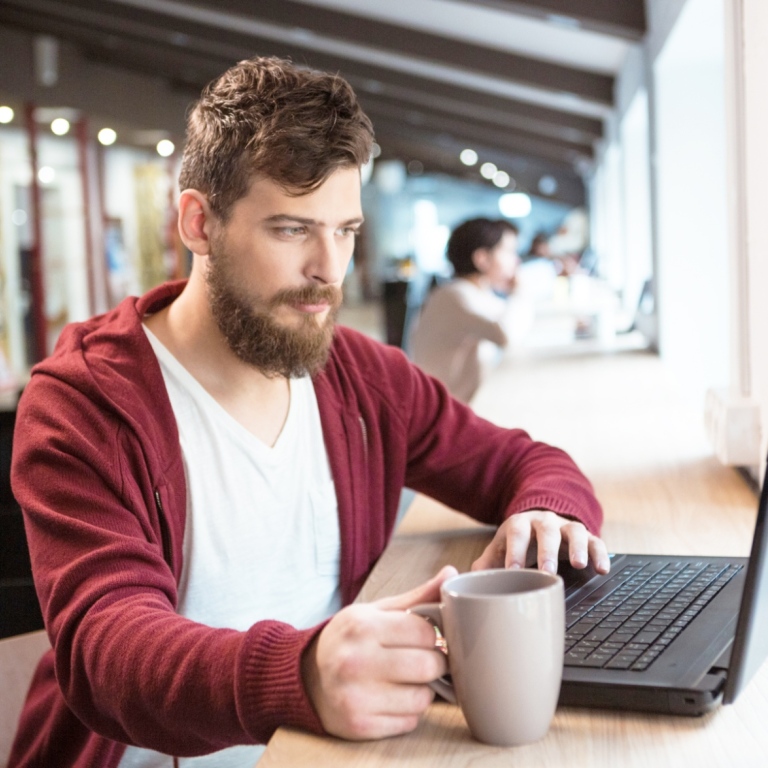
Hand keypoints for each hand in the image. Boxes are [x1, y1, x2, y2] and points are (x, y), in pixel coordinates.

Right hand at [302, 565, 457, 739]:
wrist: (307, 678)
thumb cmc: (350, 640)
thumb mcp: (376, 612)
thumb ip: (416, 596)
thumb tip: (451, 574)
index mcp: (362, 626)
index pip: (424, 631)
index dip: (433, 635)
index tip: (426, 638)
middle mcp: (356, 661)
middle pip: (428, 666)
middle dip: (434, 663)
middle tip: (424, 660)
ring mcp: (356, 697)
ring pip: (422, 698)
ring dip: (422, 690)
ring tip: (406, 680)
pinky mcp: (360, 725)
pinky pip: (409, 722)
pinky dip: (408, 712)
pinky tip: (392, 699)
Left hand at [471, 509, 609, 574]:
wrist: (541, 521)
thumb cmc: (519, 542)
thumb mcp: (501, 547)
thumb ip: (487, 563)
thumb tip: (469, 581)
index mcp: (520, 524)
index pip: (516, 533)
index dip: (515, 551)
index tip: (512, 572)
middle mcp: (544, 522)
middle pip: (546, 531)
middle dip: (547, 551)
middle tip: (548, 571)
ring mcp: (567, 527)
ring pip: (574, 532)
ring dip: (578, 547)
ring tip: (580, 565)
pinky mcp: (586, 535)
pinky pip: (596, 542)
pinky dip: (600, 554)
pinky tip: (603, 569)